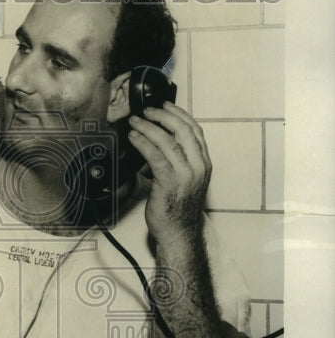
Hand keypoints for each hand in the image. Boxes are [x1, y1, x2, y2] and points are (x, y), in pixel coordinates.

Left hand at [127, 102, 211, 247]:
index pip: (194, 130)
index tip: (164, 106)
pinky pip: (155, 155)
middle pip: (182, 130)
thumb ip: (176, 160)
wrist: (178, 232)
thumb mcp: (183, 179)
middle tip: (146, 111)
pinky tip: (134, 138)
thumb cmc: (177, 207)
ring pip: (167, 140)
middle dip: (162, 116)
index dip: (178, 114)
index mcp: (204, 163)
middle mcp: (198, 166)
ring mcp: (186, 174)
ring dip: (148, 127)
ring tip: (135, 122)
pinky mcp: (170, 181)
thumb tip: (155, 143)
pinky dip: (142, 143)